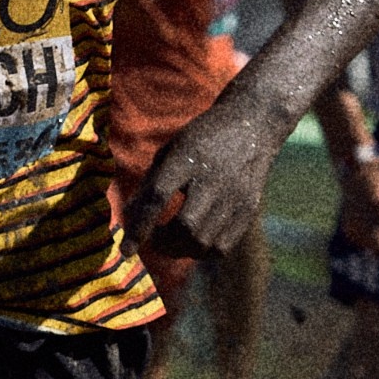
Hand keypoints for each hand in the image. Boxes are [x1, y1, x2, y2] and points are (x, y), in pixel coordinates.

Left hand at [127, 94, 281, 261]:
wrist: (251, 126)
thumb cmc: (201, 139)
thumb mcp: (171, 150)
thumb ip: (149, 183)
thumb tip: (128, 220)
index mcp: (187, 157)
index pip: (158, 197)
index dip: (140, 226)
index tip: (126, 250)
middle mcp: (214, 178)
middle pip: (186, 226)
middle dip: (163, 244)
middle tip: (153, 242)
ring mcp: (236, 196)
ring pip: (204, 242)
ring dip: (181, 251)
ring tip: (172, 243)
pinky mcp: (249, 209)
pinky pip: (222, 247)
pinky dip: (202, 252)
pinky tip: (195, 242)